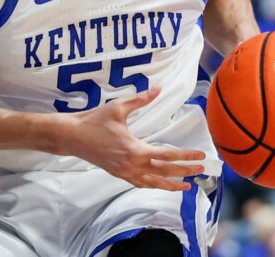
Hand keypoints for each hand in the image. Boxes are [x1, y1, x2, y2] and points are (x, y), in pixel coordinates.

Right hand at [65, 85, 204, 191]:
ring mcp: (124, 172)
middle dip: (184, 172)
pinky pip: (140, 184)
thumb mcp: (119, 107)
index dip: (185, 156)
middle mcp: (132, 165)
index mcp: (134, 149)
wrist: (72, 136)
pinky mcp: (118, 174)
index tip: (200, 157)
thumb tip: (159, 88)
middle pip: (164, 172)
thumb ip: (141, 99)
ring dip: (171, 185)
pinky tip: (160, 185)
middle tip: (201, 171)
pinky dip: (154, 186)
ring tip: (186, 187)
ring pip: (153, 183)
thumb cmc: (94, 121)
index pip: (167, 155)